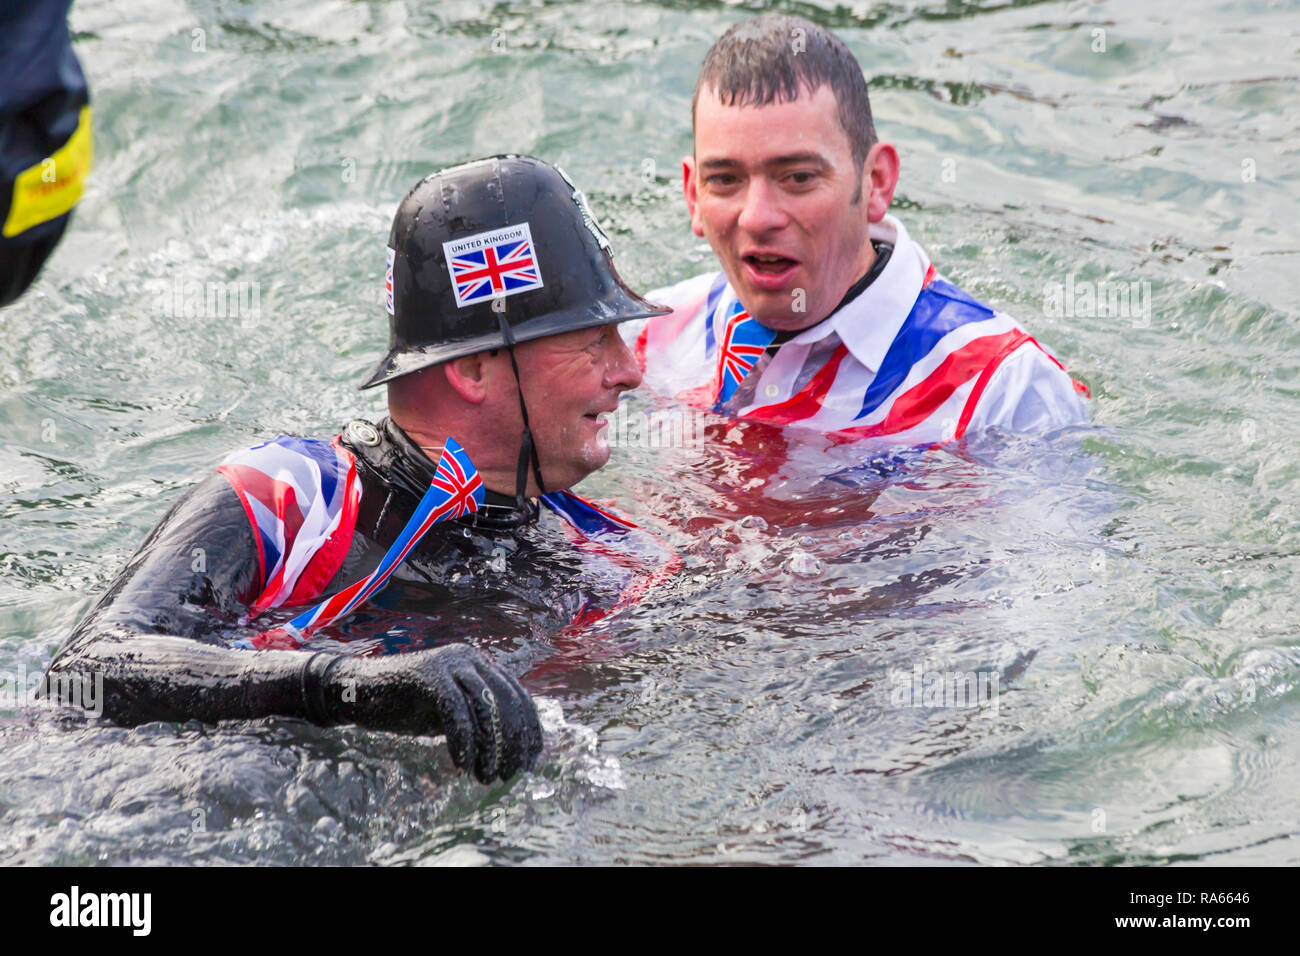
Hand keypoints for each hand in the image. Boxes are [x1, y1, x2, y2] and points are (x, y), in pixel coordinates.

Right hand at [406, 644, 543, 783]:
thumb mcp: (452, 714)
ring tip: (487, 777)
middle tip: (511, 776)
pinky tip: (461, 766)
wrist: (358, 691)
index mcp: (481, 665)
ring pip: (486, 708)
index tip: (530, 762)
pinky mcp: (429, 674)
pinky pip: (457, 712)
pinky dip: (463, 742)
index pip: (518, 697)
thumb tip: (511, 753)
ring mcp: (450, 663)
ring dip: (490, 749)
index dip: (529, 731)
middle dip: (514, 744)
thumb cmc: (407, 706)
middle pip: (507, 702)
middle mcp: (470, 659)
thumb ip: (480, 722)